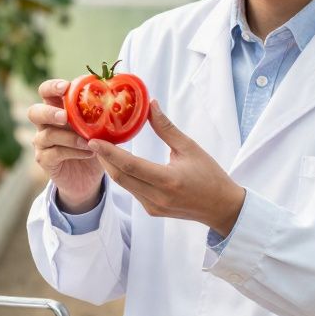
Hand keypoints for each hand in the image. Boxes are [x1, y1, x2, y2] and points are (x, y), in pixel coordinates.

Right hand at [29, 79, 104, 211]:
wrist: (87, 177)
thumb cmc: (92, 144)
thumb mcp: (97, 126)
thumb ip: (100, 111)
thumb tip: (118, 91)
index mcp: (56, 108)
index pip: (46, 92)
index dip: (52, 87)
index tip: (65, 87)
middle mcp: (44, 124)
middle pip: (34, 112)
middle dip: (49, 112)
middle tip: (64, 116)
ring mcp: (42, 142)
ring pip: (48, 135)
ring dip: (70, 137)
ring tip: (89, 141)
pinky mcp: (45, 160)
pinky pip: (55, 153)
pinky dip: (73, 151)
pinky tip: (89, 152)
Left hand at [89, 100, 244, 235]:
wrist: (221, 208)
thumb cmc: (210, 175)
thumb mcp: (190, 148)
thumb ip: (166, 128)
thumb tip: (150, 105)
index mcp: (168, 180)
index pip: (130, 165)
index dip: (109, 152)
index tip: (93, 140)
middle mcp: (157, 197)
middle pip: (120, 177)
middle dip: (104, 158)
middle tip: (93, 140)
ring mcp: (153, 207)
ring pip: (124, 185)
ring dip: (111, 167)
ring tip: (103, 148)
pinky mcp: (152, 211)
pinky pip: (132, 191)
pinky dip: (123, 176)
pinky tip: (119, 163)